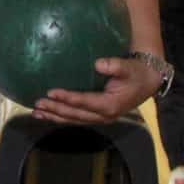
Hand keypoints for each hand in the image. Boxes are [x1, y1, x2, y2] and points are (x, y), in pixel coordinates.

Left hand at [34, 54, 164, 123]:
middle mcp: (103, 115)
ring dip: (54, 116)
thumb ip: (115, 66)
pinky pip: (75, 118)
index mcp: (110, 105)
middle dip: (55, 110)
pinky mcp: (95, 115)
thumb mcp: (129, 67)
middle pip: (75, 115)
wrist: (147, 82)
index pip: (84, 103)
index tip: (50, 92)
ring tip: (36, 112)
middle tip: (37, 103)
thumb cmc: (136, 73)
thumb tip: (99, 63)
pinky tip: (47, 113)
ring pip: (73, 120)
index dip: (67, 98)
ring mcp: (99, 118)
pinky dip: (60, 116)